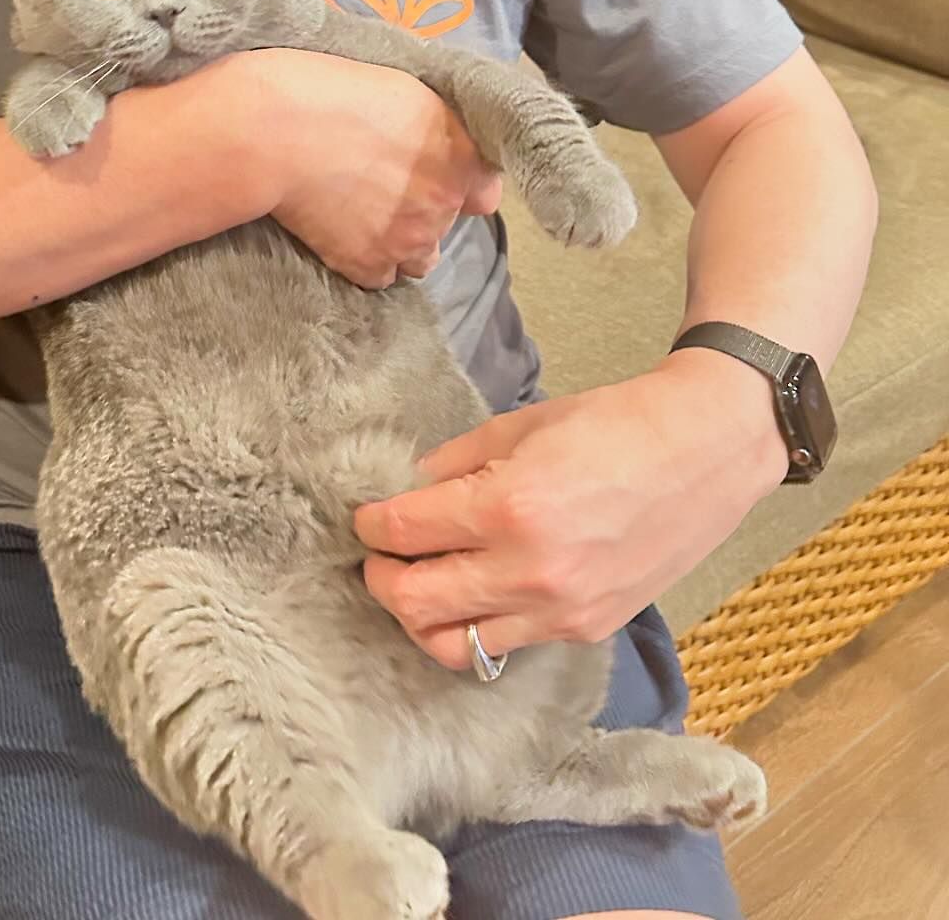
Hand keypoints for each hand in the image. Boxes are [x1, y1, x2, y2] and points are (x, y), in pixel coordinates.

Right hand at [247, 49, 501, 289]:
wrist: (276, 132)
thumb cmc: (334, 92)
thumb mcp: (405, 88)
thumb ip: (441, 123)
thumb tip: (450, 142)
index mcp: (461, 154)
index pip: (487, 189)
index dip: (462, 181)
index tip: (438, 173)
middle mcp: (444, 202)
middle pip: (448, 222)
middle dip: (424, 208)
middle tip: (382, 184)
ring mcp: (408, 239)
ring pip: (420, 259)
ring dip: (402, 243)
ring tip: (365, 218)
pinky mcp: (368, 265)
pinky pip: (380, 278)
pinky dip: (366, 262)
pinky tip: (343, 235)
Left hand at [353, 352, 787, 666]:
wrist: (706, 451)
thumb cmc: (617, 424)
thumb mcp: (523, 424)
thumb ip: (458, 463)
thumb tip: (412, 489)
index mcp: (508, 507)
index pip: (404, 532)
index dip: (371, 525)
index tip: (364, 517)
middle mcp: (529, 570)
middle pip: (415, 602)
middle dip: (382, 577)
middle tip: (379, 554)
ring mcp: (560, 610)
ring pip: (453, 645)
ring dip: (421, 617)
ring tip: (418, 584)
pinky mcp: (586, 629)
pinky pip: (506, 646)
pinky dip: (476, 627)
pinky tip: (474, 594)